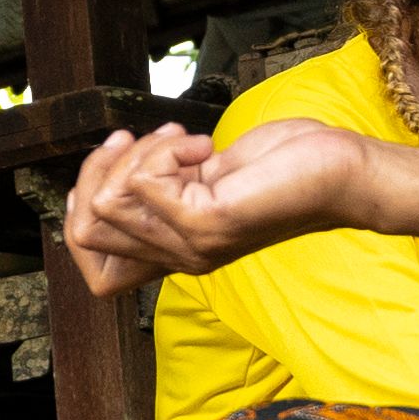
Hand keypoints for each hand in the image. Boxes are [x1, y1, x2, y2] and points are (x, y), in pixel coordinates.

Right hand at [57, 119, 356, 292]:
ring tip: (185, 139)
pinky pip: (144, 182)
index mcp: (176, 254)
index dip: (81, 218)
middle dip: (99, 169)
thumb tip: (105, 178)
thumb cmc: (277, 168)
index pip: (96, 280)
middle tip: (141, 142)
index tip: (114, 169)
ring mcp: (192, 247)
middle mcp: (181, 260)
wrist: (337, 172)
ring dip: (139, 152)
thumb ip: (158, 191)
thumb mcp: (201, 180)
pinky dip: (166, 147)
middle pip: (85, 230)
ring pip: (107, 201)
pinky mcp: (207, 223)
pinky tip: (204, 144)